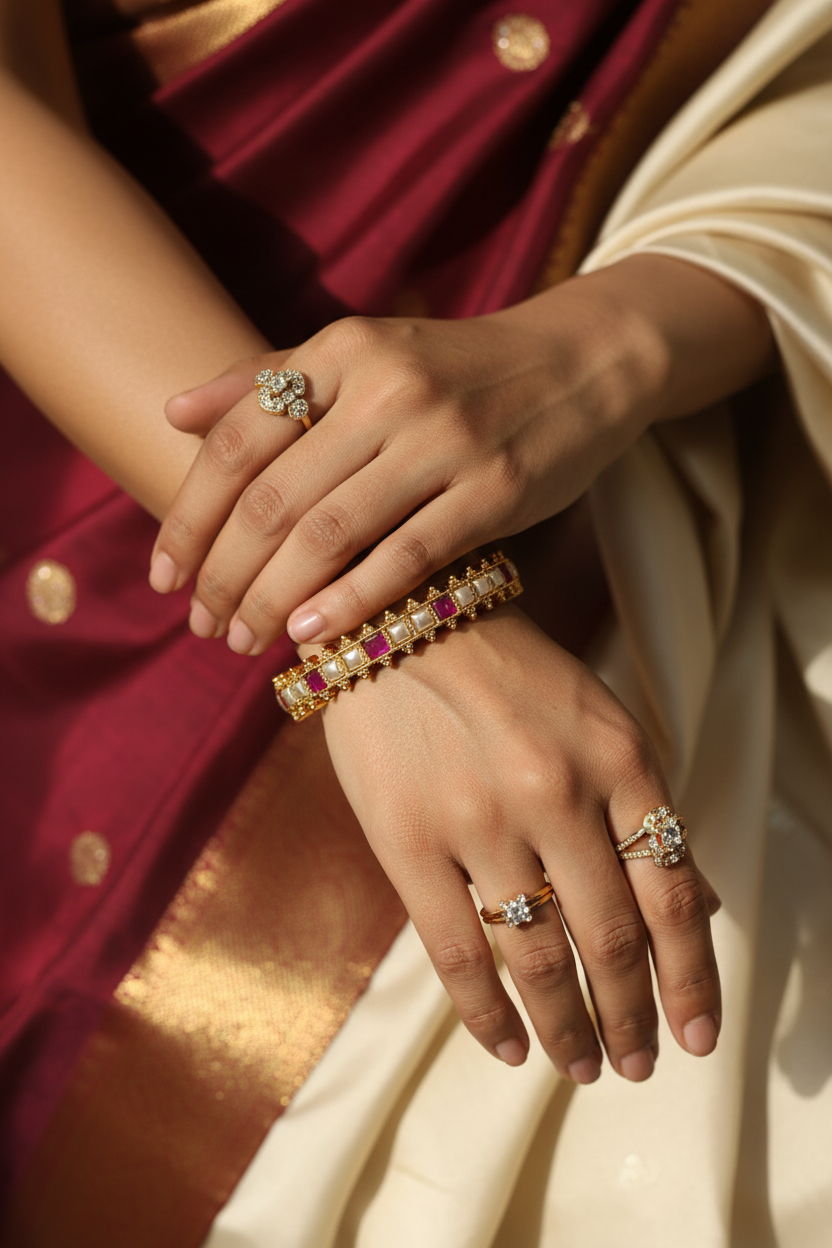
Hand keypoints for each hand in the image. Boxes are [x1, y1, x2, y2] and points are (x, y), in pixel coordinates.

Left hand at [149, 255, 771, 654]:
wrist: (583, 362)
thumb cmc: (456, 369)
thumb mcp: (365, 351)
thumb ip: (270, 379)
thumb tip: (172, 410)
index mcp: (344, 350)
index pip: (238, 439)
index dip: (190, 513)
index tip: (165, 572)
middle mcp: (389, 389)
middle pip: (273, 498)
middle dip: (224, 572)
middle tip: (200, 623)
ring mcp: (446, 440)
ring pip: (331, 534)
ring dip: (273, 598)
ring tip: (243, 638)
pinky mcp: (496, 490)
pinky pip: (407, 557)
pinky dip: (350, 601)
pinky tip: (311, 636)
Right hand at [319, 606, 721, 1081]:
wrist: (397, 622)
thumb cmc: (508, 673)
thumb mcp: (598, 719)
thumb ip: (645, 809)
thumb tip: (703, 904)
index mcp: (619, 758)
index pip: (673, 895)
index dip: (692, 978)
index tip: (699, 1035)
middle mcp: (557, 793)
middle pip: (610, 940)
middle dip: (630, 1019)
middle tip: (638, 1065)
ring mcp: (479, 820)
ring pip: (537, 958)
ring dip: (568, 1029)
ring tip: (583, 1067)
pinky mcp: (407, 840)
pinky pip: (456, 953)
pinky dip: (488, 1015)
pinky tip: (510, 1048)